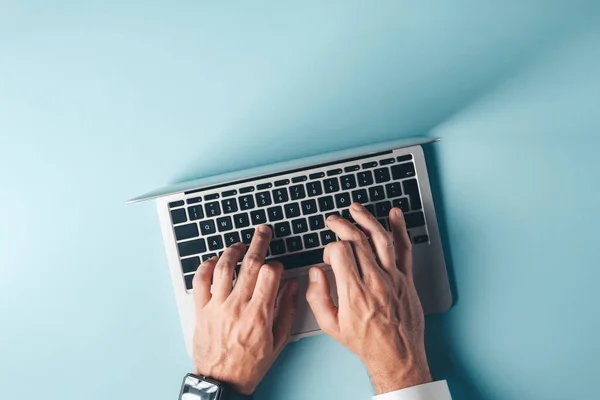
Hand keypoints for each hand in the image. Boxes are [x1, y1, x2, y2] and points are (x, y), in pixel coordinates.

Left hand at [191, 225, 297, 394]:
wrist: (221, 383)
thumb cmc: (249, 365)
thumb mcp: (277, 342)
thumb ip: (287, 310)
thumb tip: (292, 286)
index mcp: (259, 315)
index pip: (270, 275)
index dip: (277, 265)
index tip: (278, 267)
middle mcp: (237, 307)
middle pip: (250, 264)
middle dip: (259, 243)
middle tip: (263, 232)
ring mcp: (217, 306)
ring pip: (225, 267)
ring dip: (234, 250)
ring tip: (241, 244)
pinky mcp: (202, 310)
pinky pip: (201, 281)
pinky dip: (207, 266)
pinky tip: (216, 260)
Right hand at [306, 203, 431, 393]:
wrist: (397, 356)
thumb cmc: (365, 343)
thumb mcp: (331, 326)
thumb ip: (317, 297)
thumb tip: (315, 273)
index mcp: (353, 292)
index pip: (340, 252)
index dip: (330, 248)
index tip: (329, 257)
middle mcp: (374, 281)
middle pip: (357, 240)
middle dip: (342, 225)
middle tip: (334, 220)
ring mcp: (393, 278)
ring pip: (380, 238)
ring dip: (366, 219)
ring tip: (355, 209)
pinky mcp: (407, 279)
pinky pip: (404, 249)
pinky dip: (400, 229)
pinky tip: (394, 215)